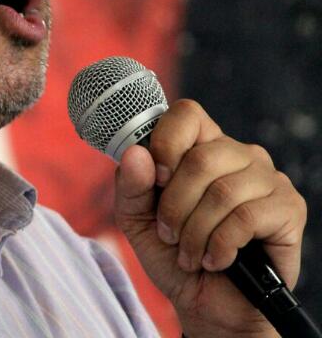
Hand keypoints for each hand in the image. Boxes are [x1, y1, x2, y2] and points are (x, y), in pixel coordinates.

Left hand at [114, 99, 306, 337]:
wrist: (208, 304)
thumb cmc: (172, 253)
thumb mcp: (137, 220)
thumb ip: (130, 185)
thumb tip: (136, 153)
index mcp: (200, 145)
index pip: (187, 114)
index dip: (166, 142)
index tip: (156, 179)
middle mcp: (236, 153)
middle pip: (200, 158)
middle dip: (175, 204)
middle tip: (169, 233)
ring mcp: (266, 177)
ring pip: (222, 191)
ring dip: (195, 231)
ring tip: (190, 253)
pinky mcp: (288, 207)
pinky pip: (246, 217)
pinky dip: (220, 245)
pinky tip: (216, 259)